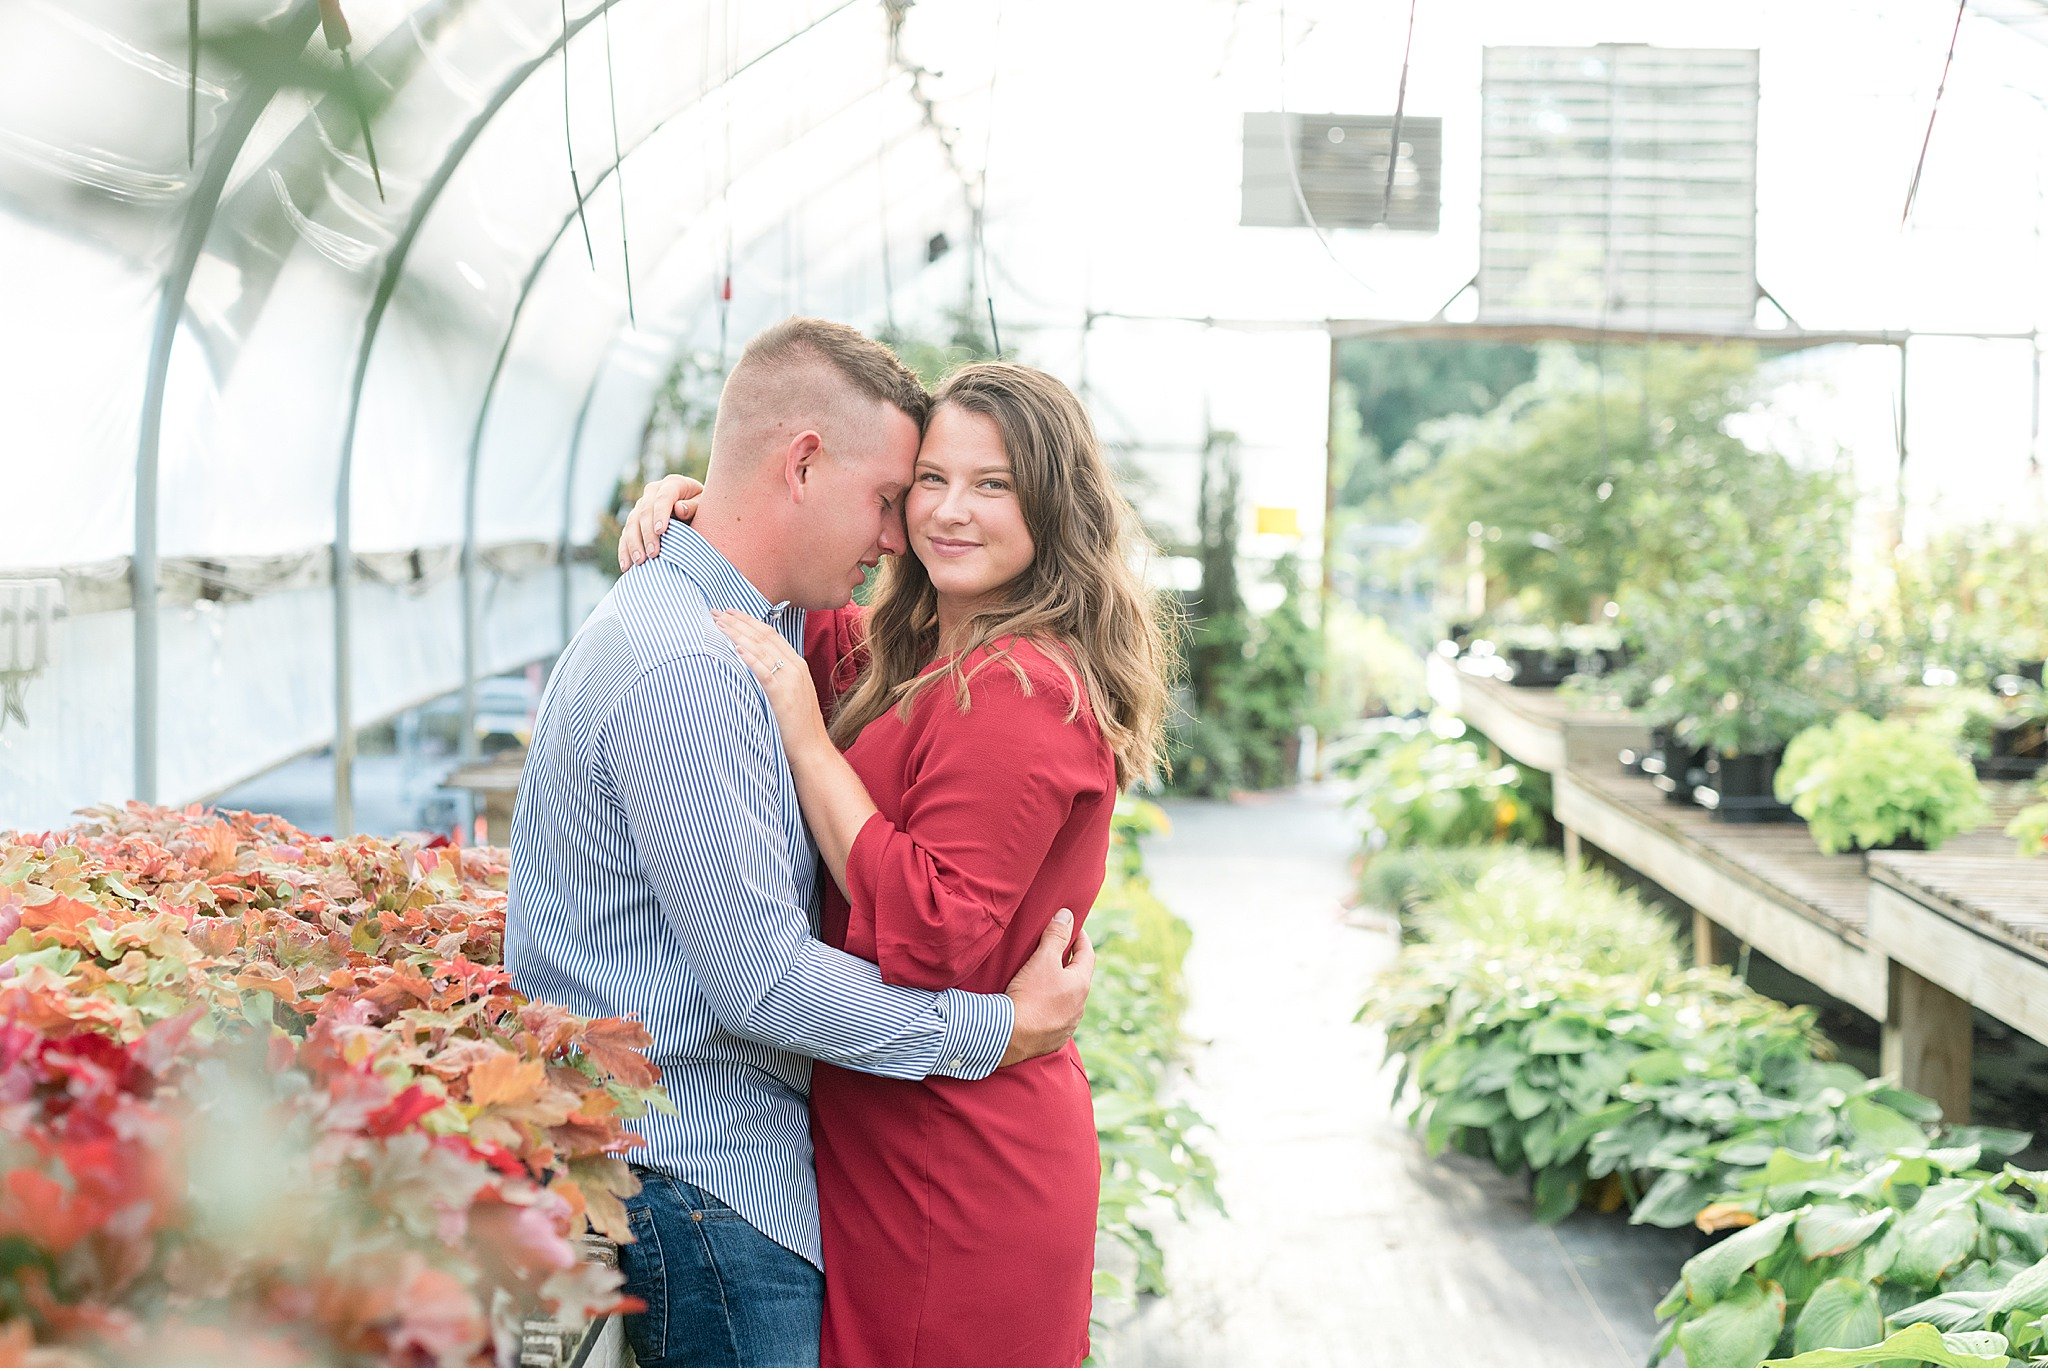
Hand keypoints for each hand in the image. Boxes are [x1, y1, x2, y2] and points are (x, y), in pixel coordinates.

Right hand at [619, 474, 704, 570]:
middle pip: (645, 511)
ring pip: (631, 523)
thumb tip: (679, 509)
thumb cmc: (705, 509)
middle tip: (653, 554)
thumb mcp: (705, 505)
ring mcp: (641, 506)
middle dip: (647, 533)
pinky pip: (626, 536)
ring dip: (634, 544)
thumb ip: (694, 506)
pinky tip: (626, 566)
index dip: (660, 513)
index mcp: (673, 484)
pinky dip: (625, 551)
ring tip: (640, 562)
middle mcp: (653, 492)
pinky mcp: (634, 521)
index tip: (661, 531)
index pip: (664, 497)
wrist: (696, 512)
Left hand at [713, 610, 825, 747]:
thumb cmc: (798, 726)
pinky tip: (736, 648)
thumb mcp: (792, 694)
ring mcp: (790, 679)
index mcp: (797, 664)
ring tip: (719, 623)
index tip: (730, 613)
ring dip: (738, 634)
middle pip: (763, 636)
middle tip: (716, 611)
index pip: (770, 634)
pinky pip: (763, 671)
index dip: (749, 621)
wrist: (812, 748)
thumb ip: (778, 677)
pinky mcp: (783, 694)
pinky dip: (749, 658)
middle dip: (738, 622)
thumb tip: (756, 666)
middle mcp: (795, 667)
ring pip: (761, 649)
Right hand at [998, 909, 1092, 1066]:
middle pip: (1078, 976)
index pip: (1087, 953)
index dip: (1080, 937)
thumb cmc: (1029, 996)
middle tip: (1055, 949)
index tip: (1072, 927)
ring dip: (1060, 986)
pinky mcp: (1054, 1038)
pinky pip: (1056, 1017)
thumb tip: (1067, 915)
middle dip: (1068, 961)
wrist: (1010, 1037)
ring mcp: (1068, 1024)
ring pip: (1068, 999)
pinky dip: (1050, 1006)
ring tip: (1043, 976)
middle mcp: (1080, 1006)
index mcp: (1081, 984)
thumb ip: (1056, 936)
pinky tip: (1037, 1003)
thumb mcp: (1042, 959)